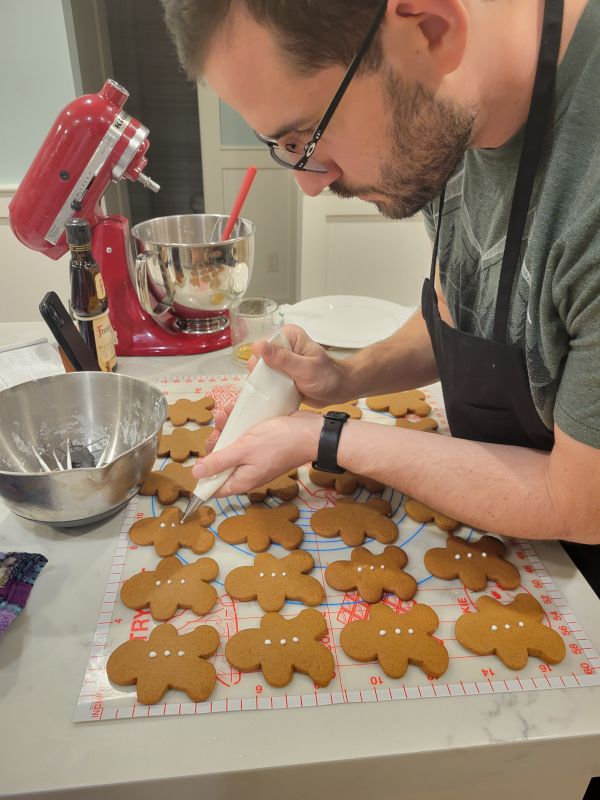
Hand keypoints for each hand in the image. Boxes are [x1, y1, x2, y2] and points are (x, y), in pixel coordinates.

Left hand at [191, 411, 321, 496]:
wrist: (311, 432)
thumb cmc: (279, 443)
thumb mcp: (244, 450)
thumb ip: (219, 462)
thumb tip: (196, 474)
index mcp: (241, 480)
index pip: (214, 487)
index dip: (202, 475)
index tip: (197, 458)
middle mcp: (247, 472)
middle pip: (220, 462)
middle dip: (215, 442)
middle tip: (218, 428)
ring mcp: (255, 458)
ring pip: (231, 445)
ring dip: (226, 428)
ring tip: (226, 413)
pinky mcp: (262, 444)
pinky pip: (244, 436)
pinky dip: (238, 424)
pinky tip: (236, 410)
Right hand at [247, 324, 350, 406]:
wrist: (339, 390)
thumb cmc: (328, 377)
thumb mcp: (306, 368)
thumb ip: (283, 359)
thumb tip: (260, 346)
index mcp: (288, 336)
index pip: (262, 345)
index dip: (262, 362)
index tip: (273, 375)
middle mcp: (281, 346)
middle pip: (258, 360)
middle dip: (263, 375)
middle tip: (278, 385)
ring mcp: (280, 362)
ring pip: (260, 373)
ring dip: (265, 384)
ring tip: (279, 391)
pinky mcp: (280, 375)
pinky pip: (266, 382)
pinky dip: (269, 390)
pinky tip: (275, 396)